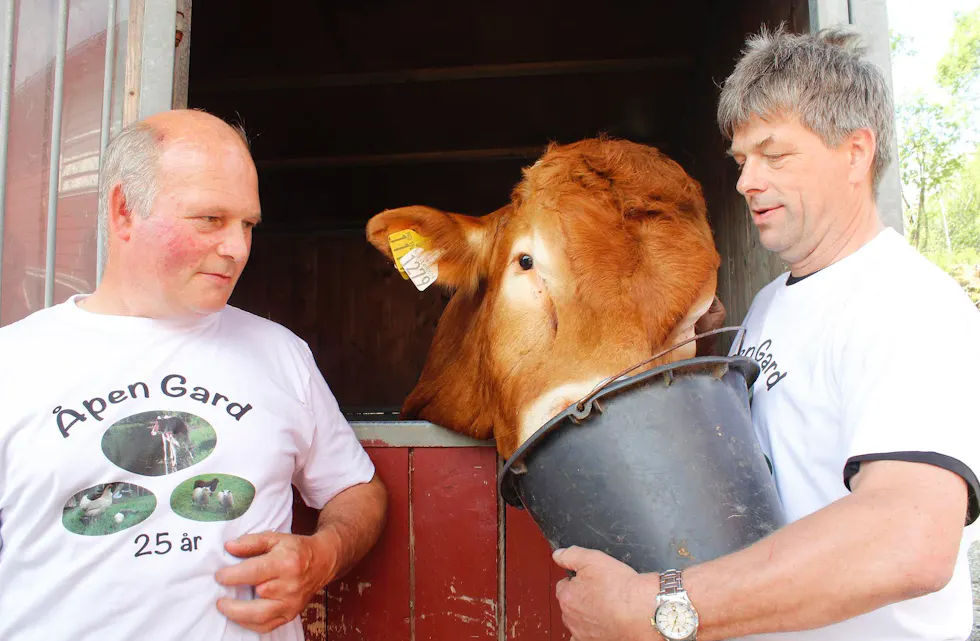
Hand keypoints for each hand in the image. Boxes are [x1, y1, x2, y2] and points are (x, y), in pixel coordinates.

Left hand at [215, 530, 338, 632]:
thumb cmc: (296, 549)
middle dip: (234, 601)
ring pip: (261, 617)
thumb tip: (229, 547)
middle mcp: (290, 585)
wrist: (322, 562)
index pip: (254, 572)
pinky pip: (267, 626)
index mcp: (285, 563)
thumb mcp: (275, 538)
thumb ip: (251, 542)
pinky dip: (250, 624)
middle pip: (257, 597)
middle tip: (219, 599)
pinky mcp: (291, 613)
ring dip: (238, 615)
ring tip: (225, 607)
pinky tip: (240, 616)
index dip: (232, 576)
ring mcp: (291, 602)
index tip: (219, 576)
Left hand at [553, 546, 660, 640]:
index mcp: (567, 596)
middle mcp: (570, 617)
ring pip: (577, 619)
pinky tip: (598, 624)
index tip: (590, 579)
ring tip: (603, 606)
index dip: (578, 579)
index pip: (564, 584)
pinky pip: (582, 637)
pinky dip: (588, 631)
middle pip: (570, 602)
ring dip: (584, 613)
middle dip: (580, 595)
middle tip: (599, 590)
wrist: (642, 611)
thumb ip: (571, 555)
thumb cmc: (621, 589)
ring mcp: (581, 632)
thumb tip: (558, 555)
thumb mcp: (593, 559)